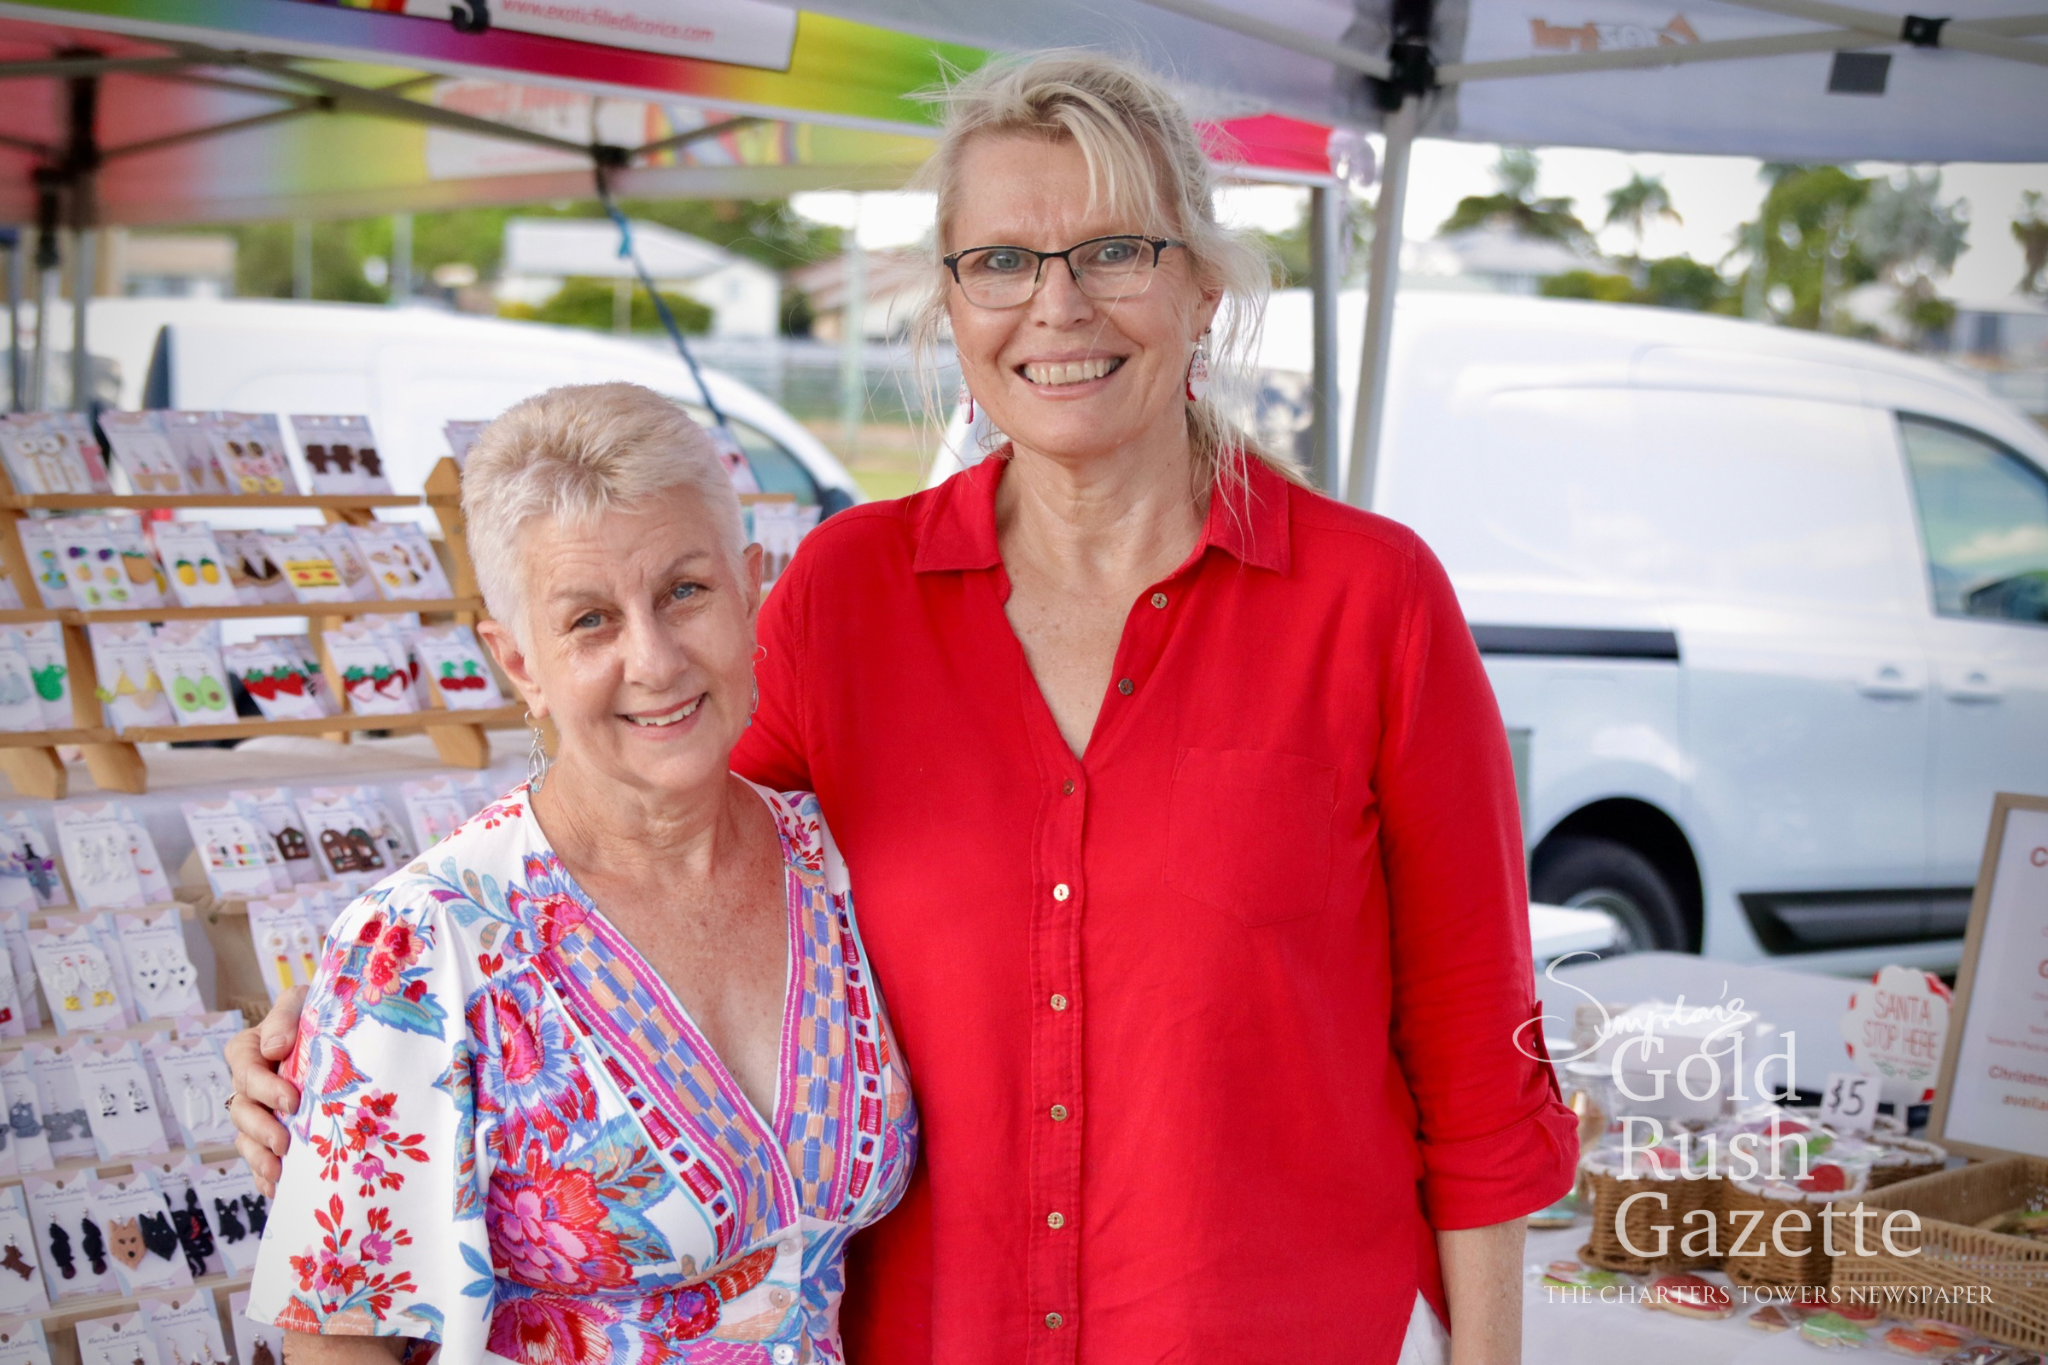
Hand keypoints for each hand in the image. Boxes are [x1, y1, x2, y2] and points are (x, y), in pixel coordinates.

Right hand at [228, 986, 307, 1198]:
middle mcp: (250, 1083)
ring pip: (245, 1138)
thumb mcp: (301, 1002)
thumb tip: (276, 1047)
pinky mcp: (272, 1133)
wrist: (340, 1031)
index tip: (292, 1101)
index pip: (244, 1068)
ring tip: (278, 1172)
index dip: (264, 1088)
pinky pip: (258, 1159)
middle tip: (284, 1142)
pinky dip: (264, 1175)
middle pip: (242, 1109)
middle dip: (261, 1129)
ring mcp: (259, 1111)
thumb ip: (285, 1017)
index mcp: (251, 1049)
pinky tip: (277, 1188)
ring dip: (259, 1157)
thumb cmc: (319, 1013)